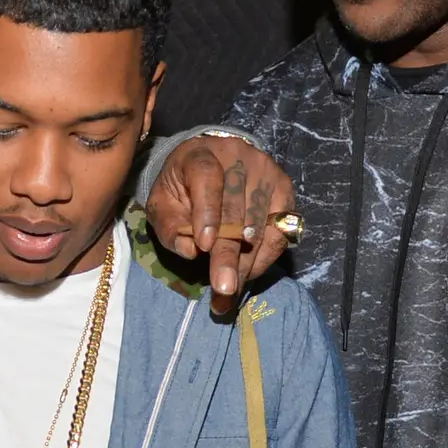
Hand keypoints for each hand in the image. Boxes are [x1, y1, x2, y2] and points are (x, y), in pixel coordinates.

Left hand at [145, 134, 295, 310]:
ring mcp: (266, 172)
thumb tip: (190, 251)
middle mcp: (239, 158)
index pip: (208, 180)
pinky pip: (281, 231)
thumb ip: (169, 226)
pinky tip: (248, 274)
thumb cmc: (182, 188)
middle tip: (223, 289)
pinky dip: (265, 257)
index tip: (204, 247)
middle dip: (229, 254)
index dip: (207, 213)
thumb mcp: (162, 203)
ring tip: (231, 293)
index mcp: (201, 154)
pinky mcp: (284, 190)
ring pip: (261, 224)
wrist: (211, 162)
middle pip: (237, 210)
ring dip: (247, 264)